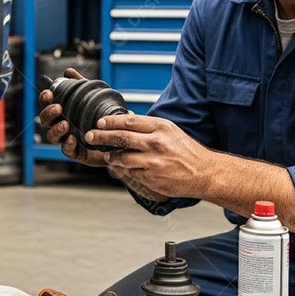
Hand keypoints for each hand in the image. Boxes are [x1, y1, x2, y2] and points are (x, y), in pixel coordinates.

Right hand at [38, 68, 107, 167]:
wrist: (118, 137)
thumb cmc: (101, 117)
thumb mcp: (92, 98)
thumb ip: (79, 84)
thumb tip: (68, 71)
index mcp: (62, 111)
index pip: (47, 103)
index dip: (45, 99)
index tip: (49, 93)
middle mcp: (61, 125)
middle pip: (45, 120)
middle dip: (49, 113)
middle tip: (59, 108)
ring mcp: (67, 139)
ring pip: (51, 136)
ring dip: (56, 129)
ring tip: (65, 124)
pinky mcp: (76, 152)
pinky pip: (66, 150)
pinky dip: (67, 144)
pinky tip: (72, 138)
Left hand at [85, 114, 213, 200]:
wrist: (204, 173)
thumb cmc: (187, 150)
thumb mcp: (170, 131)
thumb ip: (147, 126)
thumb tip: (126, 118)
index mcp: (160, 127)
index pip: (129, 121)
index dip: (111, 122)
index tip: (99, 122)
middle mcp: (156, 143)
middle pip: (121, 138)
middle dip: (102, 137)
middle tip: (90, 136)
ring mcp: (152, 161)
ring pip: (122, 157)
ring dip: (111, 156)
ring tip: (108, 155)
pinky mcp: (151, 177)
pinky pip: (130, 172)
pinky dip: (125, 169)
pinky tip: (123, 167)